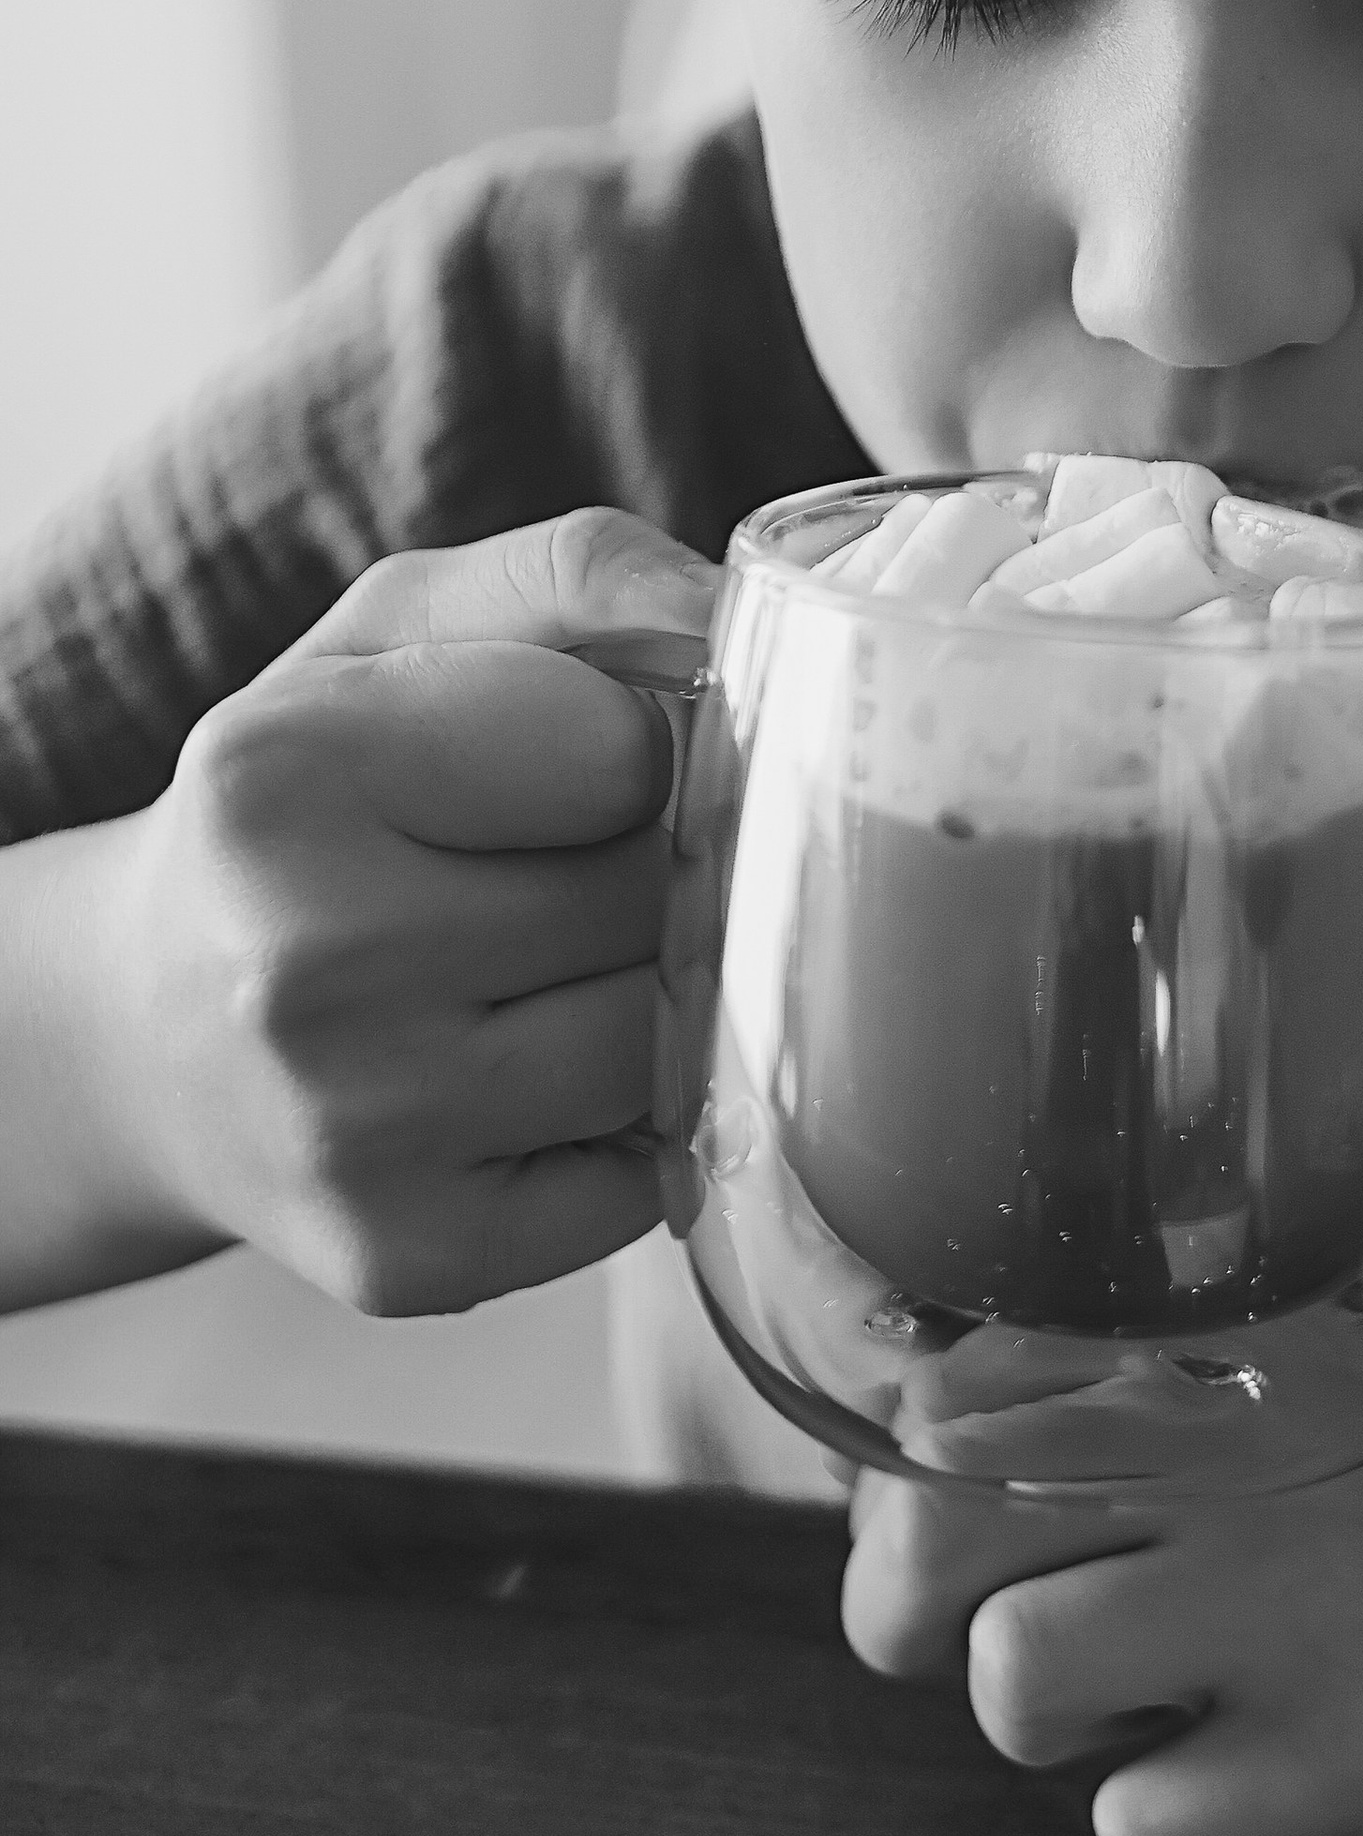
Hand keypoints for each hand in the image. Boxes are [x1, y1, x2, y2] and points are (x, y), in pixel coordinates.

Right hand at [114, 507, 718, 1313]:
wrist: (153, 1026)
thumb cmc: (317, 803)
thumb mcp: (403, 634)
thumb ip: (577, 577)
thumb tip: (735, 614)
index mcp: (286, 771)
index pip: (631, 751)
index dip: (637, 752)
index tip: (568, 770)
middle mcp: (304, 963)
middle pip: (659, 901)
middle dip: (658, 873)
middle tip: (563, 875)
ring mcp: (356, 1132)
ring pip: (669, 1041)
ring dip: (655, 999)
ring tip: (545, 973)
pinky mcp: (411, 1258)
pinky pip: (647, 1177)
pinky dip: (629, 1128)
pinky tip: (528, 1081)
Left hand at [839, 1387, 1362, 1835]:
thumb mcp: (1269, 1388)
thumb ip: (1089, 1389)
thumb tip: (871, 1428)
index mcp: (1200, 1348)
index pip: (937, 1391)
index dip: (899, 1480)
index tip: (963, 1518)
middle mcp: (1231, 1455)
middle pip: (929, 1527)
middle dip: (905, 1610)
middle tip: (984, 1638)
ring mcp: (1291, 1602)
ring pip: (1011, 1676)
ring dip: (1040, 1718)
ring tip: (1139, 1700)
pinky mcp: (1348, 1752)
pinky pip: (1140, 1829)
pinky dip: (1167, 1825)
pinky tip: (1249, 1774)